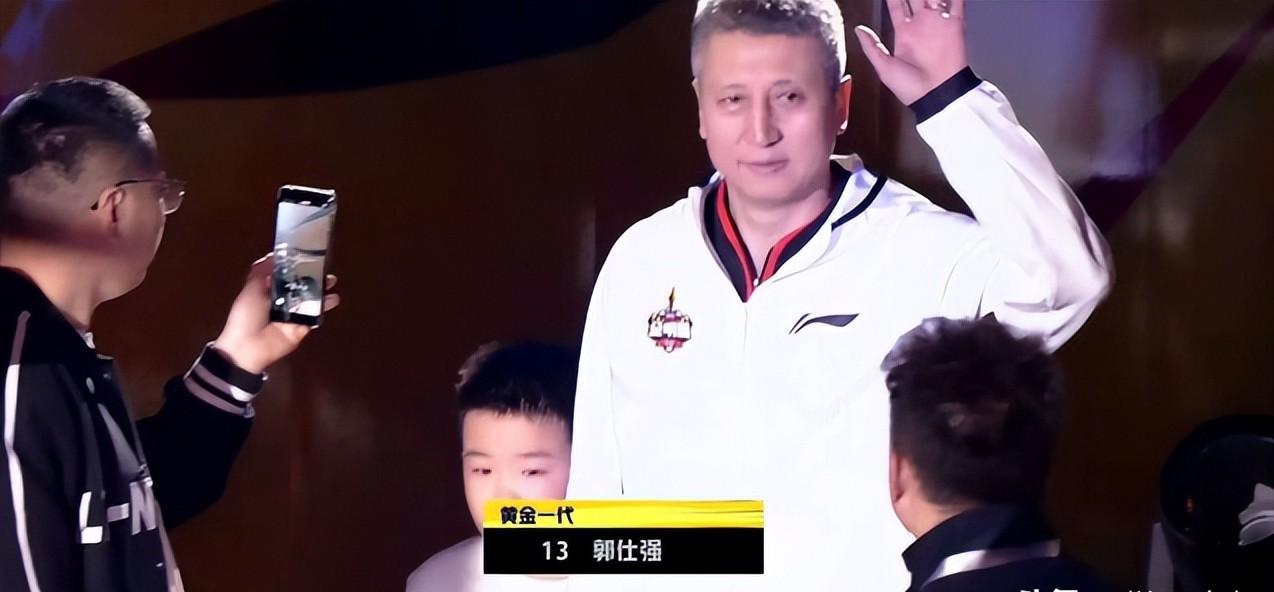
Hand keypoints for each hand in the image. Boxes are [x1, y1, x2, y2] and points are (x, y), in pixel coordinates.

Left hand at [212, 256, 340, 372]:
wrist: (249, 347)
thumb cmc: (246, 317)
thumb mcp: (250, 289)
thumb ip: (261, 272)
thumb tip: (272, 255)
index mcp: (267, 290)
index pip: (283, 275)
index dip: (294, 265)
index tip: (305, 255)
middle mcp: (281, 301)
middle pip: (300, 285)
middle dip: (311, 276)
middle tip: (322, 267)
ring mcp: (293, 314)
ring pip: (310, 299)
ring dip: (321, 290)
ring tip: (331, 281)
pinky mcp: (302, 326)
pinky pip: (315, 315)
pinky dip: (324, 307)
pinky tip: (332, 298)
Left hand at [853, 0, 968, 105]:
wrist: (937, 97)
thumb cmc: (911, 88)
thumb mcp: (884, 68)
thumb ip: (872, 47)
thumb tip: (858, 29)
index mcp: (904, 33)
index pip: (897, 5)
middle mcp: (921, 25)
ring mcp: (938, 24)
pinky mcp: (955, 25)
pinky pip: (957, 3)